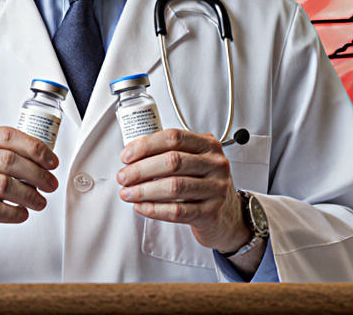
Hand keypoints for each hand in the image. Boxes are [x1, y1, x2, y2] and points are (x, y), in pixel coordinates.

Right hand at [0, 127, 58, 267]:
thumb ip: (3, 154)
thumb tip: (43, 157)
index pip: (6, 136)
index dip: (34, 147)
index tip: (51, 161)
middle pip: (8, 160)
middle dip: (37, 173)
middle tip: (50, 184)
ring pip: (3, 185)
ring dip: (29, 195)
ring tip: (39, 201)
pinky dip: (15, 213)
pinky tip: (22, 213)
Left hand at [116, 129, 249, 253]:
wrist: (229, 216)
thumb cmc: (205, 184)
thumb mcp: (196, 161)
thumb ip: (171, 153)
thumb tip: (132, 156)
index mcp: (208, 145)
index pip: (173, 137)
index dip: (146, 145)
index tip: (127, 156)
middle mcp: (215, 164)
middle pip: (172, 161)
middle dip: (141, 169)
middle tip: (123, 177)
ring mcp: (215, 189)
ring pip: (174, 186)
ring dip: (144, 190)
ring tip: (128, 193)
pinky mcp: (210, 213)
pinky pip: (177, 211)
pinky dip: (154, 209)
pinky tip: (141, 207)